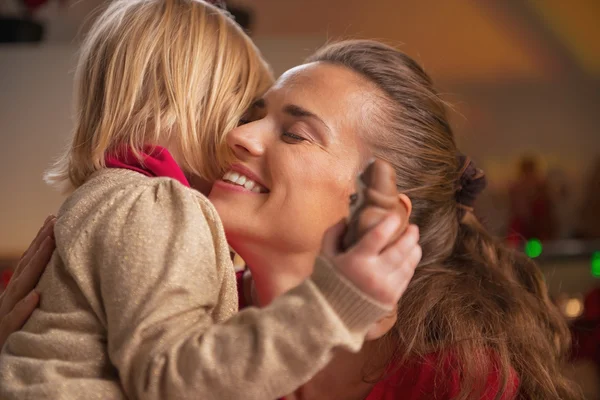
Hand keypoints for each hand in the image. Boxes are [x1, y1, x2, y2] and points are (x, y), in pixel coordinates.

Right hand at [0, 215, 55, 347]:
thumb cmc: (13, 335)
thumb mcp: (25, 310)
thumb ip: (36, 291)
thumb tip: (56, 278)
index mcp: (17, 292)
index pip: (30, 262)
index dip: (41, 241)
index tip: (55, 220)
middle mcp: (10, 299)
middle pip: (27, 267)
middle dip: (40, 244)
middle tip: (55, 221)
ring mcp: (6, 315)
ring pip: (21, 287)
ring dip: (35, 265)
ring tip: (48, 245)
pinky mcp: (5, 335)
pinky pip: (14, 321)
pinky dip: (24, 308)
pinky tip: (35, 297)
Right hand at [321, 214, 420, 306]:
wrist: (333, 314)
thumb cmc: (329, 281)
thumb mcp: (326, 256)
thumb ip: (333, 234)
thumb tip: (346, 219)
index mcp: (357, 261)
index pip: (379, 236)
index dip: (390, 223)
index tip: (396, 216)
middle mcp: (374, 274)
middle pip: (400, 250)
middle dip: (410, 236)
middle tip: (413, 228)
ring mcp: (385, 288)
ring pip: (407, 264)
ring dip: (414, 250)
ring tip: (414, 242)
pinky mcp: (391, 299)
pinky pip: (406, 278)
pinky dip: (410, 266)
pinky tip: (409, 258)